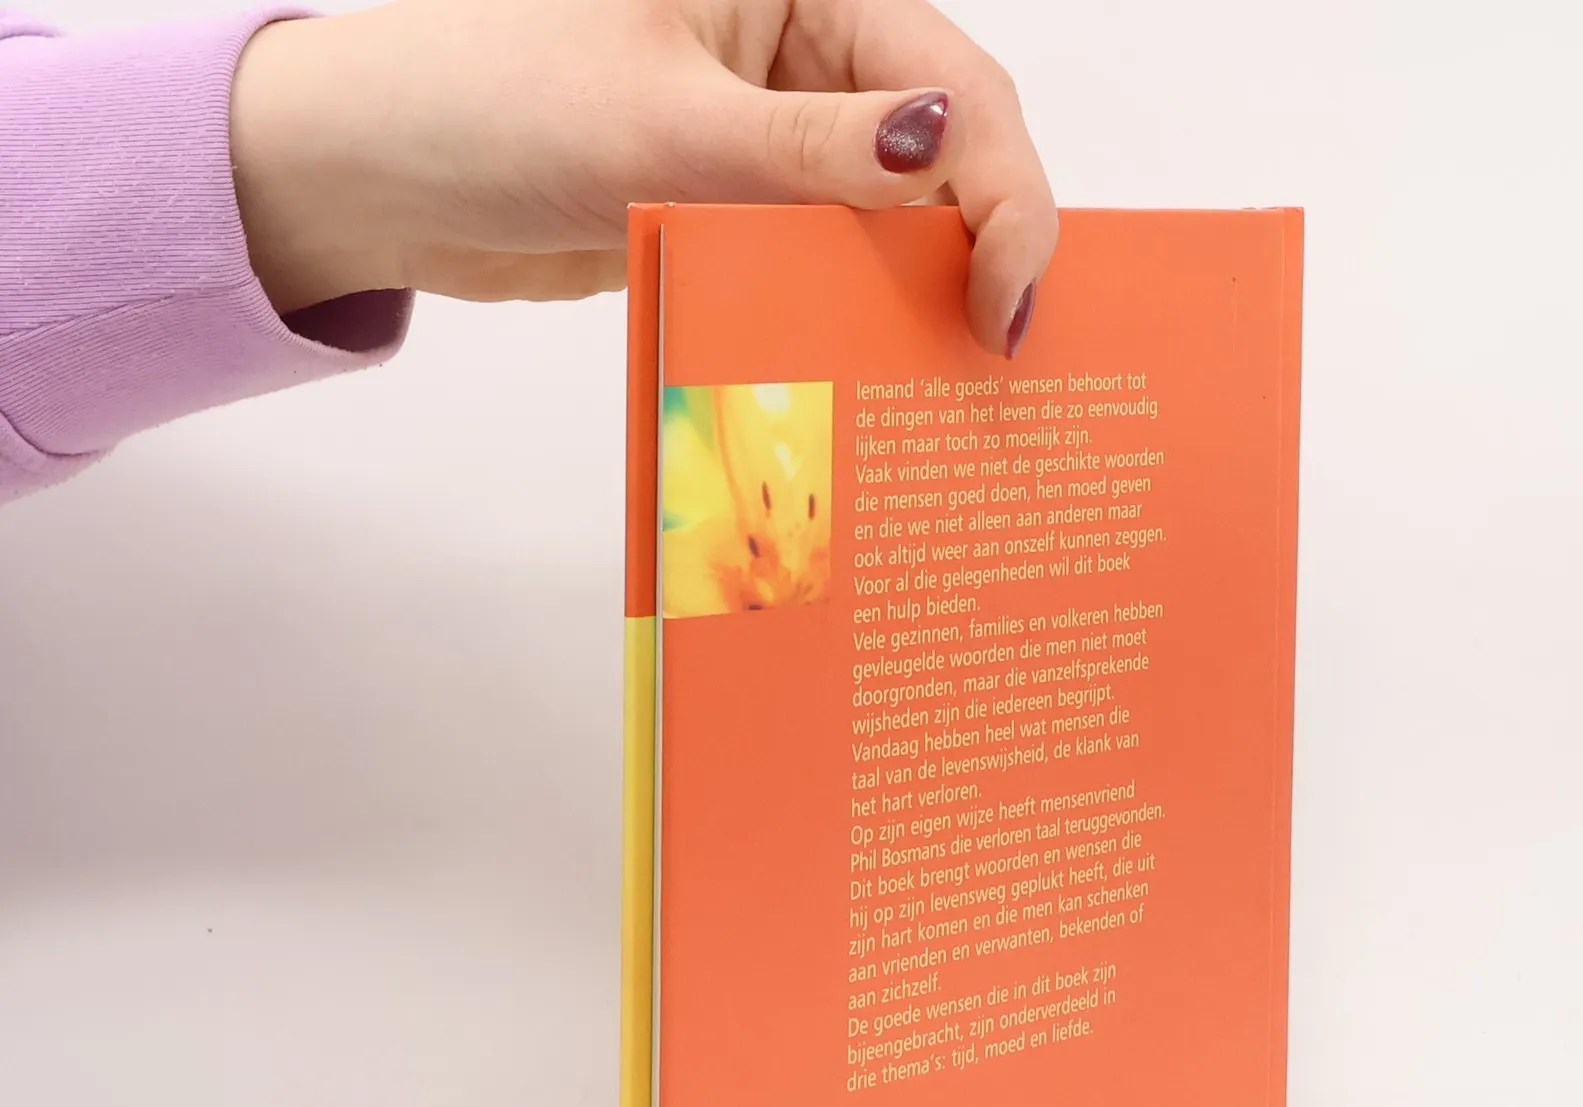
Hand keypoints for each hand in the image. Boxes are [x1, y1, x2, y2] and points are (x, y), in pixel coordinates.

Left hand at [229, 0, 1057, 354]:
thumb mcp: (658, 123)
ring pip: (891, 216)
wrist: (374, 173)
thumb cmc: (485, 98)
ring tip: (950, 382)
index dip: (1002, 192)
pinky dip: (853, 313)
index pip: (952, 81)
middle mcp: (802, 46)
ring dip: (918, 292)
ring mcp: (772, 129)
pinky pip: (827, 259)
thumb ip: (807, 148)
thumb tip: (942, 146)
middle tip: (994, 359)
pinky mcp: (739, 202)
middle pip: (944, 150)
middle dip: (977, 247)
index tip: (1004, 305)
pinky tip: (876, 371)